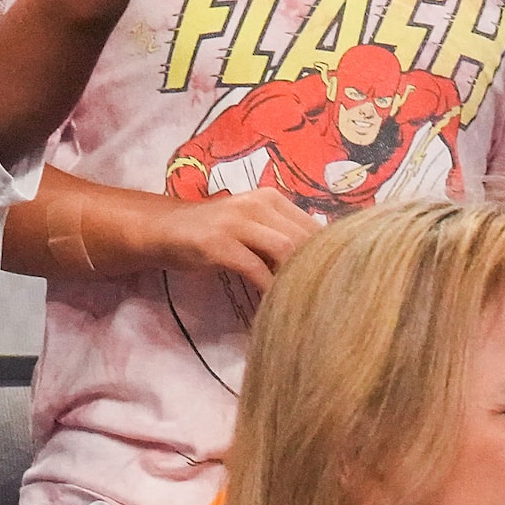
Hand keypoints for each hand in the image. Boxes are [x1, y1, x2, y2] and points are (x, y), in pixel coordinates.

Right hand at [144, 187, 320, 291]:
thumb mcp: (252, 225)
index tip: (338, 280)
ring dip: (296, 278)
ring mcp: (236, 222)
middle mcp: (257, 204)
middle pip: (303, 238)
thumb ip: (282, 235)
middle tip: (326, 298)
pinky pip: (255, 269)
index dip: (330, 254)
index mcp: (271, 198)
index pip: (313, 226)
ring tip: (303, 301)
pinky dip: (268, 289)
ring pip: (285, 250)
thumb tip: (323, 260)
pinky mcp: (218, 244)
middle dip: (317, 269)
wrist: (166, 229)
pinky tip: (273, 306)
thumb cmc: (215, 232)